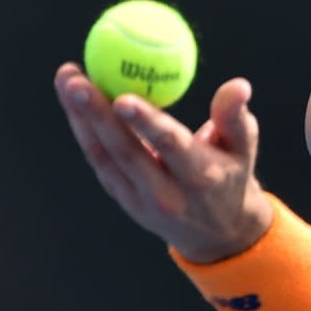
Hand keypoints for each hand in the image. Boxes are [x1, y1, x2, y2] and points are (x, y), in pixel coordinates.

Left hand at [54, 62, 272, 262]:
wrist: (218, 233)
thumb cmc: (232, 175)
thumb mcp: (244, 148)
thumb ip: (236, 117)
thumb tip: (239, 85)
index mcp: (199, 177)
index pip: (169, 146)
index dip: (145, 122)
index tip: (122, 97)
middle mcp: (166, 193)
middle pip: (125, 151)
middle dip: (96, 114)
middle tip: (77, 78)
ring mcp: (139, 199)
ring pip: (103, 155)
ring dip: (80, 117)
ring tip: (66, 77)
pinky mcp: (123, 197)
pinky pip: (99, 160)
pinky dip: (83, 129)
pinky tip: (72, 99)